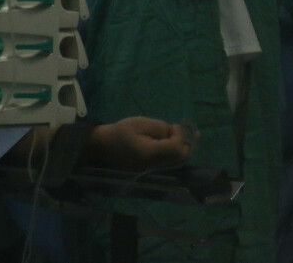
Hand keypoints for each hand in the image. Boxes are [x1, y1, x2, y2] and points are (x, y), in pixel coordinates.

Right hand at [83, 116, 197, 170]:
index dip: (180, 136)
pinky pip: (170, 162)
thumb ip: (158, 127)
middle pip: (181, 157)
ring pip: (178, 161)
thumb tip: (173, 132)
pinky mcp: (152, 168)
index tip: (174, 125)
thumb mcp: (138, 123)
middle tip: (182, 129)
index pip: (175, 148)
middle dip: (186, 142)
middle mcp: (153, 165)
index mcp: (149, 153)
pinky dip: (177, 151)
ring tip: (187, 134)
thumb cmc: (120, 132)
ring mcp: (153, 169)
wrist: (104, 146)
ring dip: (183, 147)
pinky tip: (178, 141)